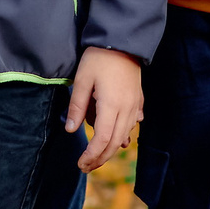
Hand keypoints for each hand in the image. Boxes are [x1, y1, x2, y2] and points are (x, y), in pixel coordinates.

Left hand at [65, 46, 143, 172]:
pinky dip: (123, 135)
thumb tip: (71, 131)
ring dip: (111, 149)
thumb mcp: (82, 80)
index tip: (80, 163)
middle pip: (115, 142)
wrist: (123, 42)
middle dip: (100, 158)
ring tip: (96, 157)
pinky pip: (132, 124)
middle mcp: (126, 109)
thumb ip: (77, 107)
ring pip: (124, 135)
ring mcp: (134, 105)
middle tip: (85, 167)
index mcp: (111, 105)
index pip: (102, 139)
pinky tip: (119, 140)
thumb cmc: (99, 59)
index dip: (92, 154)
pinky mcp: (137, 100)